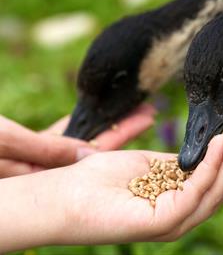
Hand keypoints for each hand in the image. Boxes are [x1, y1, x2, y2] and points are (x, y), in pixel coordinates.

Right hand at [0, 103, 155, 176]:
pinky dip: (83, 120)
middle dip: (124, 129)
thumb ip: (43, 149)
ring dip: (108, 122)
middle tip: (151, 111)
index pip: (94, 158)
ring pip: (82, 138)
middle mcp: (44, 168)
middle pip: (95, 148)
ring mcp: (36, 156)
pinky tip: (102, 109)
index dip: (124, 139)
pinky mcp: (25, 142)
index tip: (148, 123)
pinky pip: (62, 131)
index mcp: (42, 173)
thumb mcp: (2, 140)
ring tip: (138, 106)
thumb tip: (88, 155)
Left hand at [58, 122, 222, 244]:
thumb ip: (176, 164)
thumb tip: (203, 150)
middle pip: (220, 189)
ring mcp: (172, 223)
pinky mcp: (163, 222)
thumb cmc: (100, 179)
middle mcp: (179, 217)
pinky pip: (196, 191)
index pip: (212, 184)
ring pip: (214, 192)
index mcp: (174, 204)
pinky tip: (217, 144)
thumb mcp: (148, 165)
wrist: (65, 195)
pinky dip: (211, 166)